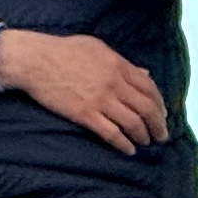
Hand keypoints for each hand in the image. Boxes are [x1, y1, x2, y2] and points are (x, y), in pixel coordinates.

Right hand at [0, 28, 171, 154]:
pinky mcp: (85, 114)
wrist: (34, 60)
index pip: (150, 88)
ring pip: (133, 123)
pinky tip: (128, 149)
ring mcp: (100, 100)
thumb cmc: (62, 50)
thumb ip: (123, 62)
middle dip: (158, 125)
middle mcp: (114, 84)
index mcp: (118, 66)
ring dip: (143, 136)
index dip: (160, 104)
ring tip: (145, 142)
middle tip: (161, 135)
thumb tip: (144, 73)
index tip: (163, 114)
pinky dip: (123, 144)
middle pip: (147, 109)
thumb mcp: (97, 48)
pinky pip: (111, 133)